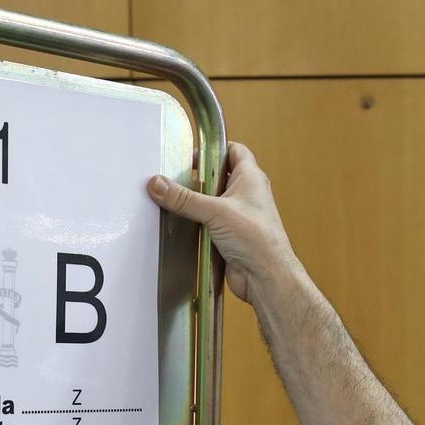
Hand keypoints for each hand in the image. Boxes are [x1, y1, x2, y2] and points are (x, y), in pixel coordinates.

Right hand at [146, 141, 302, 308]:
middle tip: (175, 177)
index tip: (192, 153)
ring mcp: (238, 216)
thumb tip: (158, 184)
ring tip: (172, 200)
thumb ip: (185, 198)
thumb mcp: (216, 211)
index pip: (234, 151)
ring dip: (195, 203)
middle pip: (219, 176)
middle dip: (198, 177)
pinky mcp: (230, 236)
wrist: (266, 276)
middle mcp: (246, 195)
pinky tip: (181, 225)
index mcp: (250, 178)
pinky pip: (209, 224)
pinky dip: (197, 223)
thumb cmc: (257, 238)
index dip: (215, 148)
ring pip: (212, 202)